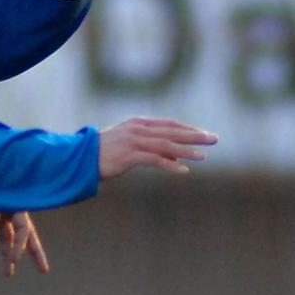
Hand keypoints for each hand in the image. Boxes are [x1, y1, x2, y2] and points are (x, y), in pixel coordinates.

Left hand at [0, 212, 48, 276]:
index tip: (13, 261)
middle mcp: (11, 212)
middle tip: (44, 271)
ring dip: (6, 255)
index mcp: (17, 206)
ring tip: (8, 274)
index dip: (20, 246)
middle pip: (25, 236)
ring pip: (5, 239)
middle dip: (35, 254)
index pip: (24, 230)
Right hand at [98, 117, 216, 178]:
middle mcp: (138, 129)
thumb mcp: (131, 146)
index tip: (204, 134)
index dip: (188, 129)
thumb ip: (154, 148)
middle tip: (214, 139)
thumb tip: (177, 156)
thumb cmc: (105, 154)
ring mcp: (133, 141)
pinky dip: (170, 165)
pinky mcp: (129, 155)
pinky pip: (154, 160)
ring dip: (187, 150)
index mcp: (139, 123)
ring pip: (166, 144)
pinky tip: (183, 171)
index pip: (169, 124)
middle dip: (195, 136)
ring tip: (203, 156)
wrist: (80, 159)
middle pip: (172, 131)